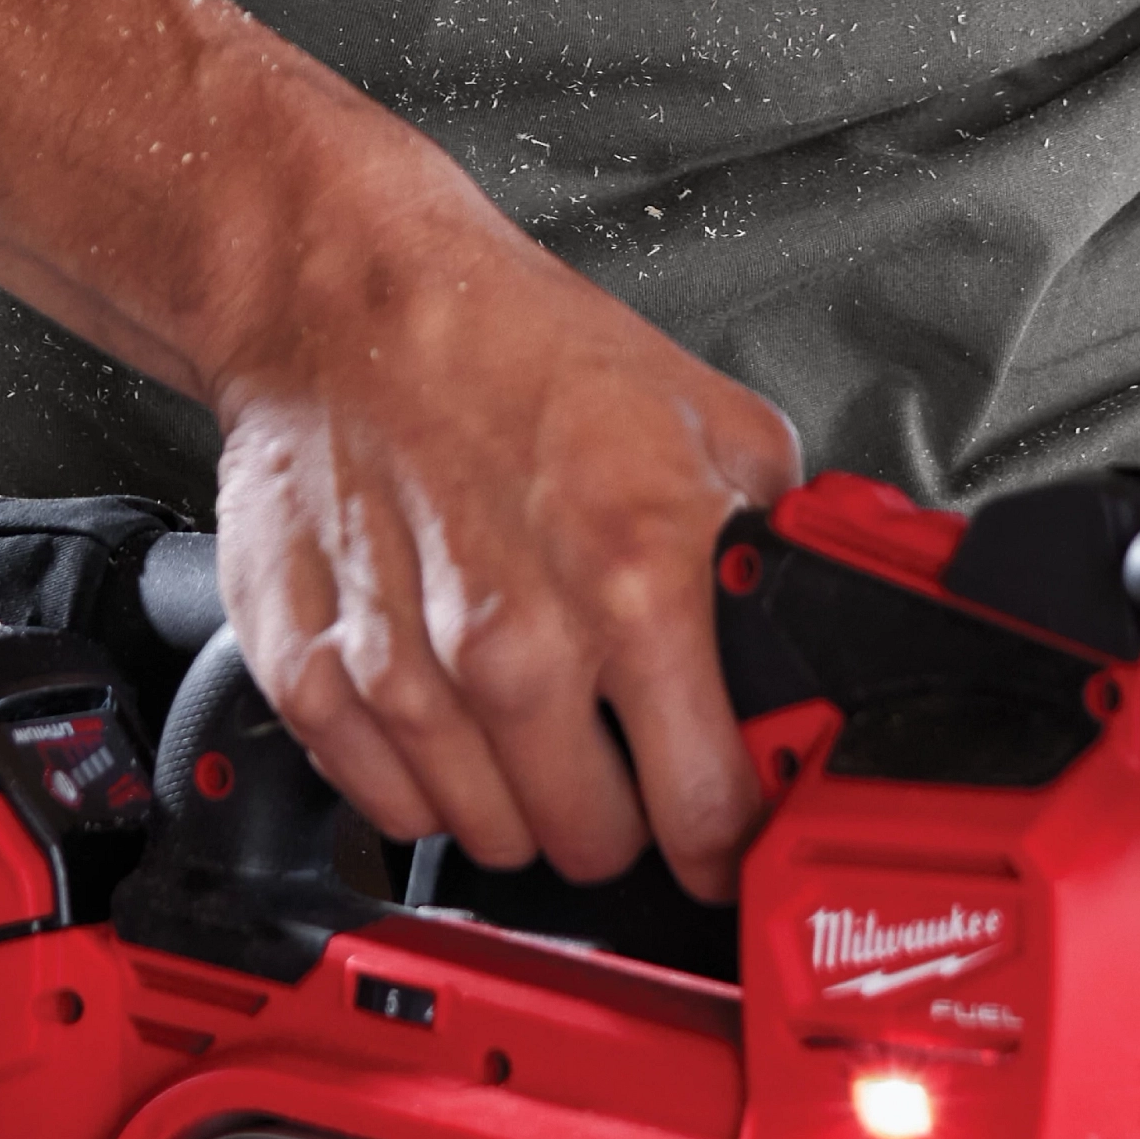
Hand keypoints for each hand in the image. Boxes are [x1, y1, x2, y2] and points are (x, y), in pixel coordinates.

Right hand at [199, 111, 801, 896]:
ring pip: (490, 838)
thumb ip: (778, 542)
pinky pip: (389, 807)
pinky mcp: (311, 676)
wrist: (354, 292)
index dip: (728, 833)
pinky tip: (440, 688)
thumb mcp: (708, 417)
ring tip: (521, 689)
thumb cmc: (519, 346)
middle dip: (617, 805)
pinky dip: (418, 771)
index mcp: (634, 579)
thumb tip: (828, 629)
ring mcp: (405, 671)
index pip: (709, 812)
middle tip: (613, 734)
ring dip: (515, 789)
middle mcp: (517, 643)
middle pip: (595, 846)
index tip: (725, 826)